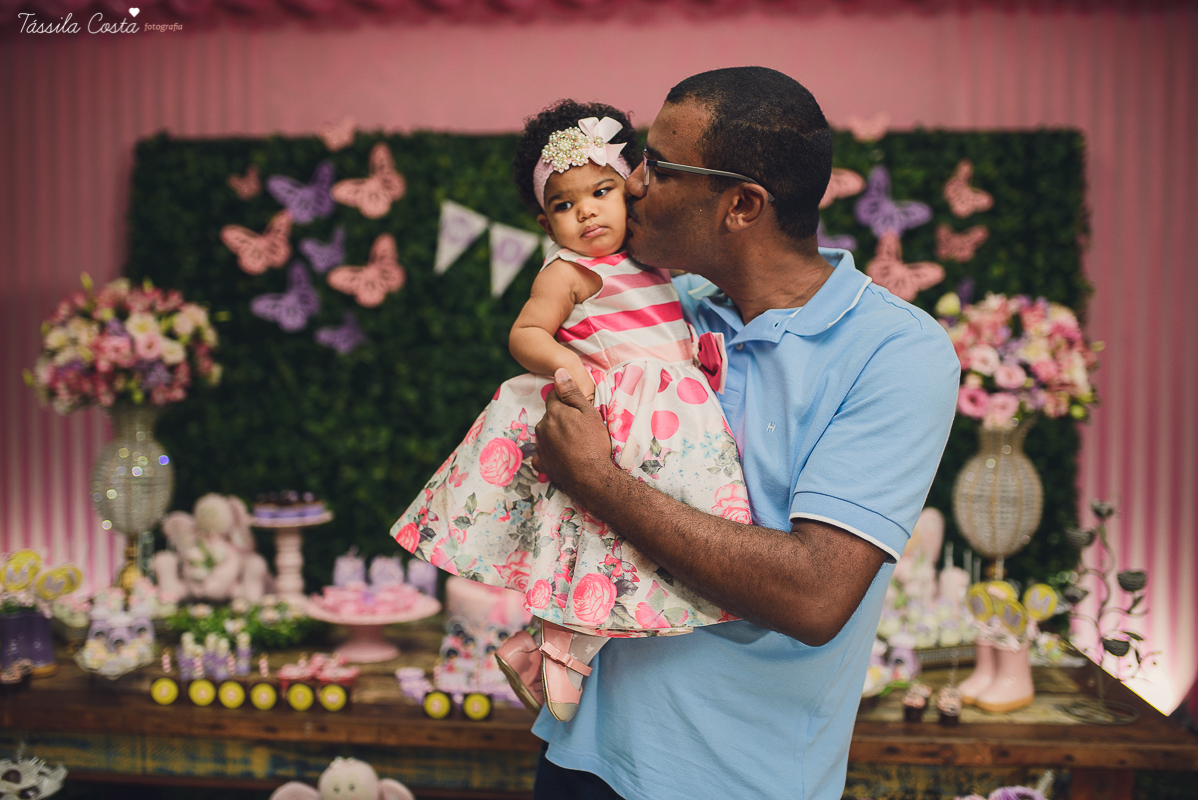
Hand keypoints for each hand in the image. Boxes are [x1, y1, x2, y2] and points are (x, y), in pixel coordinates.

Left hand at [533, 368, 614, 495]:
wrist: (592, 478)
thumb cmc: (594, 443)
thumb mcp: (588, 413)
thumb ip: (571, 392)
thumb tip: (558, 371)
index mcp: (553, 413)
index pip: (553, 396)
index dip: (565, 400)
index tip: (576, 410)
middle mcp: (542, 427)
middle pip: (549, 416)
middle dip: (560, 418)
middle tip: (579, 429)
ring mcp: (540, 447)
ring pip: (545, 433)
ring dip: (555, 435)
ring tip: (574, 445)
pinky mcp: (541, 464)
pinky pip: (542, 454)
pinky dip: (550, 454)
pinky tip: (562, 458)